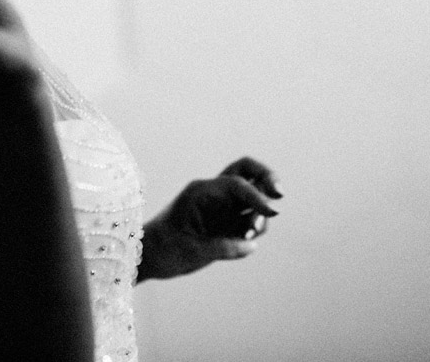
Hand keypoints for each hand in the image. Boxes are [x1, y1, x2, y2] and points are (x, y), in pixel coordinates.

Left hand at [139, 157, 281, 280]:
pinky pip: (249, 218)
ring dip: (260, 214)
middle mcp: (214, 194)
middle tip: (280, 194)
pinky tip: (246, 242)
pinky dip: (255, 227)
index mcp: (201, 192)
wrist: (149, 258)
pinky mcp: (226, 222)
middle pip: (247, 171)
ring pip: (253, 197)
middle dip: (267, 178)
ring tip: (250, 234)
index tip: (272, 211)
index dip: (256, 195)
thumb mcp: (192, 251)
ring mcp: (221, 207)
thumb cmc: (164, 249)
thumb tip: (251, 245)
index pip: (236, 184)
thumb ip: (223, 248)